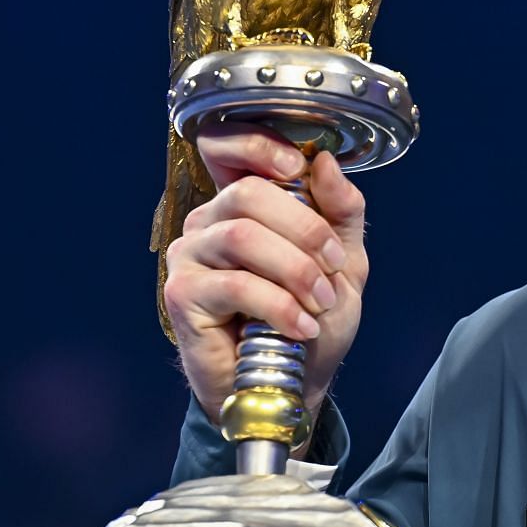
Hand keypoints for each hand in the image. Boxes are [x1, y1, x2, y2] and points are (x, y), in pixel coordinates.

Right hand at [161, 124, 368, 428]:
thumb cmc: (311, 318)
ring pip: (244, 236)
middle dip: (305, 229)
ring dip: (296, 270)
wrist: (296, 381)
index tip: (298, 168)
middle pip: (250, 193)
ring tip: (320, 304)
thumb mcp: (343, 260)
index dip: (258, 145)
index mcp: (243, 203)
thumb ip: (340, 211)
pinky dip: (278, 304)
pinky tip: (300, 326)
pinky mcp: (182, 295)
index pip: (225, 146)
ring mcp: (190, 257)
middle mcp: (208, 222)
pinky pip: (234, 284)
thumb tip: (325, 163)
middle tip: (332, 268)